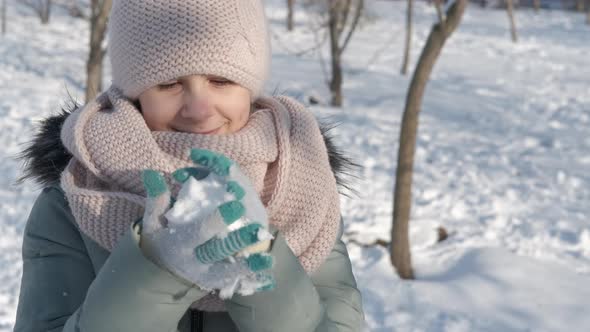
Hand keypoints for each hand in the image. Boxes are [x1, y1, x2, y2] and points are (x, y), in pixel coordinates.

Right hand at [139, 149, 274, 297]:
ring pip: (229, 269)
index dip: (216, 219)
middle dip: (237, 240)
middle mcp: (193, 259)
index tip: (236, 205)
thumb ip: (156, 200)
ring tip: (268, 256)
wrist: (156, 276)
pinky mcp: (216, 281)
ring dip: (249, 263)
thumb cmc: (160, 240)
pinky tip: (267, 271)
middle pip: (217, 250)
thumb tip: (151, 172)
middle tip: (256, 228)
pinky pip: (235, 279)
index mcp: (178, 243)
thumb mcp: (153, 223)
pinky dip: (250, 275)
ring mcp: (206, 273)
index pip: (198, 231)